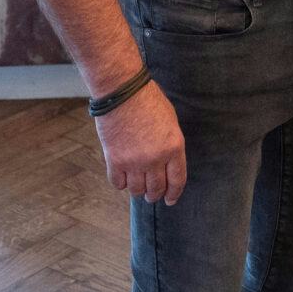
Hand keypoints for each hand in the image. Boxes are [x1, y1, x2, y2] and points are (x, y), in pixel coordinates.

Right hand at [96, 80, 186, 204]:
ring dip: (138, 191)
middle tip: (152, 196)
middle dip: (155, 195)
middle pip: (156, 188)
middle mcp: (156, 158)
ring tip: (136, 187)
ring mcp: (135, 161)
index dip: (174, 194)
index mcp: (174, 147)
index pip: (177, 180)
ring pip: (137, 190)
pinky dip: (120, 183)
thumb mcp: (170, 121)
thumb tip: (166, 162)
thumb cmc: (147, 100)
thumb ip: (170, 144)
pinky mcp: (115, 160)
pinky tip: (122, 178)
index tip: (170, 200)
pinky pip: (118, 183)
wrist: (122, 91)